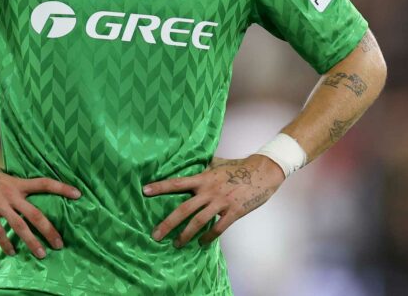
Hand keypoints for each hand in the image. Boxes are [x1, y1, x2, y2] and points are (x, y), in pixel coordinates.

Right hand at [0, 151, 80, 257]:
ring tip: (41, 254)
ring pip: (20, 226)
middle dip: (49, 230)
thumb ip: (17, 189)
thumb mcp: (5, 179)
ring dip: (31, 241)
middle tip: (60, 244)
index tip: (78, 194)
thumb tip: (29, 198)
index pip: (45, 184)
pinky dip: (6, 243)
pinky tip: (13, 252)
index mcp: (18, 183)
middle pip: (35, 213)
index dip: (62, 188)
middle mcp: (11, 193)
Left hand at [143, 154, 283, 247]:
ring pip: (198, 221)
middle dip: (168, 223)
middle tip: (155, 235)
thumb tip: (190, 165)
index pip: (177, 182)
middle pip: (184, 208)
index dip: (160, 186)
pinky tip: (202, 242)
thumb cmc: (238, 167)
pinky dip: (208, 237)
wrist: (262, 172)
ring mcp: (221, 202)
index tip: (145, 191)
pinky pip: (218, 228)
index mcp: (204, 178)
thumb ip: (203, 168)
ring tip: (176, 244)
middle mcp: (209, 190)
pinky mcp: (234, 211)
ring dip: (186, 234)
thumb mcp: (217, 164)